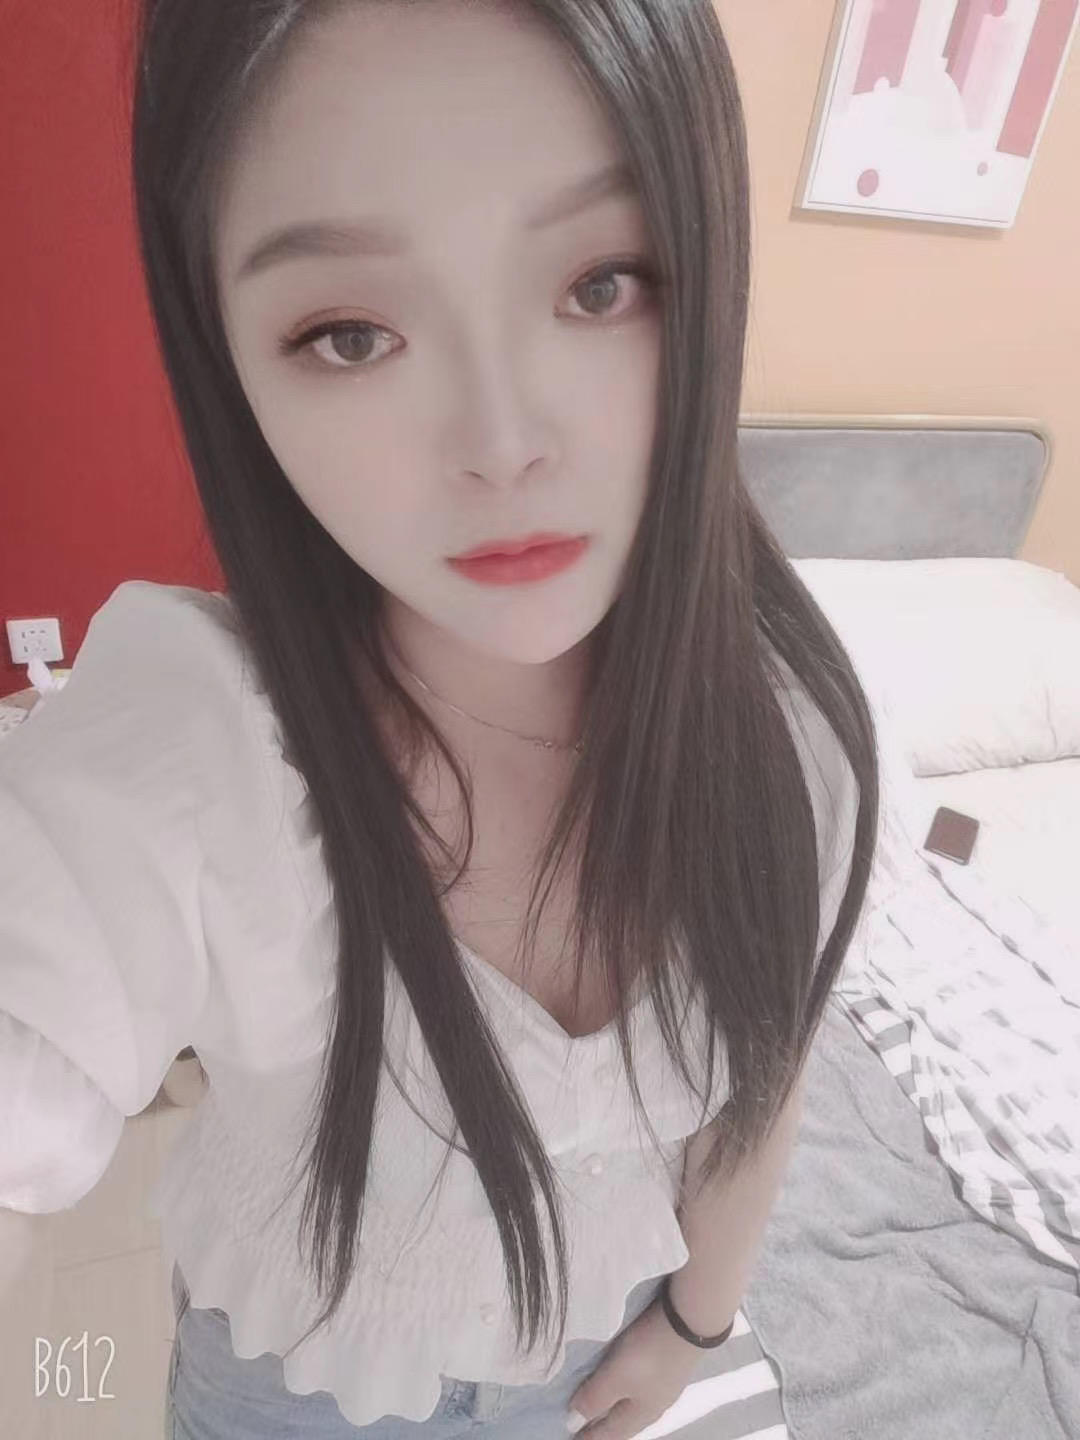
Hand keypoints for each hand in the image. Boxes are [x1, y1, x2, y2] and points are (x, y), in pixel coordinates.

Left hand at [565, 1292, 704, 1439]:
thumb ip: (594, 1399)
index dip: (590, 1436)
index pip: (610, 1434)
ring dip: (615, 1408)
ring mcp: (664, 1385)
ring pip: (633, 1406)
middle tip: (582, 1423)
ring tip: (599, 1405)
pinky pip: (641, 1389)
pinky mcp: (669, 1365)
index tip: (571, 1434)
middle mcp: (654, 1405)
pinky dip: (626, 1392)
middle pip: (623, 1423)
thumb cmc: (648, 1354)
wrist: (689, 1321)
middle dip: (603, 1426)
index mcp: (640, 1414)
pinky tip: (625, 1382)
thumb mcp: (616, 1377)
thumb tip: (573, 1422)